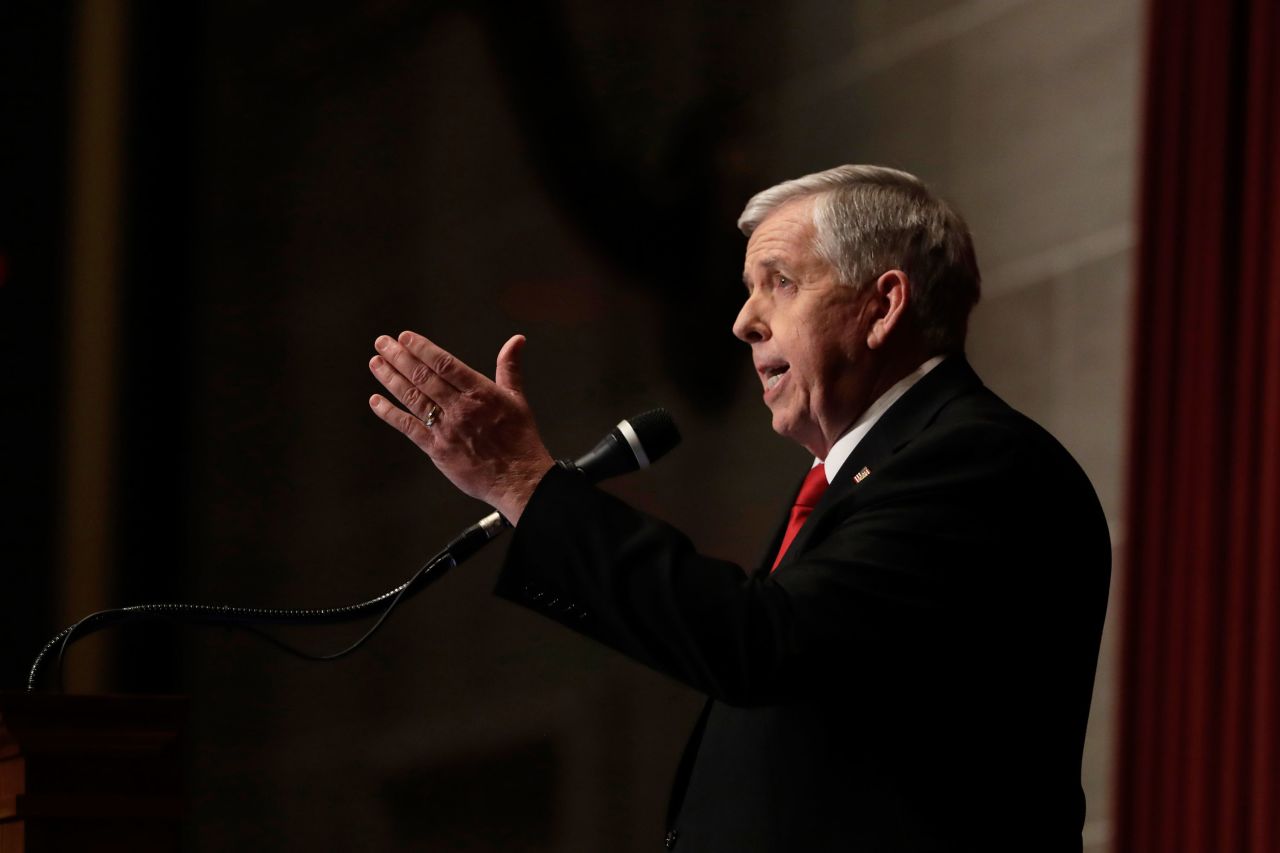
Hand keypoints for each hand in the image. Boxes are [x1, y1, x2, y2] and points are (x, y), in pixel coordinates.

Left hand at [368, 331, 554, 523]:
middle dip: (400, 357)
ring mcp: (446, 429)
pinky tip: (376, 401)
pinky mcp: (437, 449)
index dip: (423, 349)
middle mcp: (460, 408)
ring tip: (376, 363)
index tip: (405, 337)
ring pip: (413, 398)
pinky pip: (409, 427)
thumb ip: (509, 367)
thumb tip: (516, 340)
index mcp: (481, 393)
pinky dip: (390, 414)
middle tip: (382, 343)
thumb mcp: (517, 398)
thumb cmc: (520, 440)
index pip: (446, 364)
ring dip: (391, 379)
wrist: (517, 479)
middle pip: (424, 378)